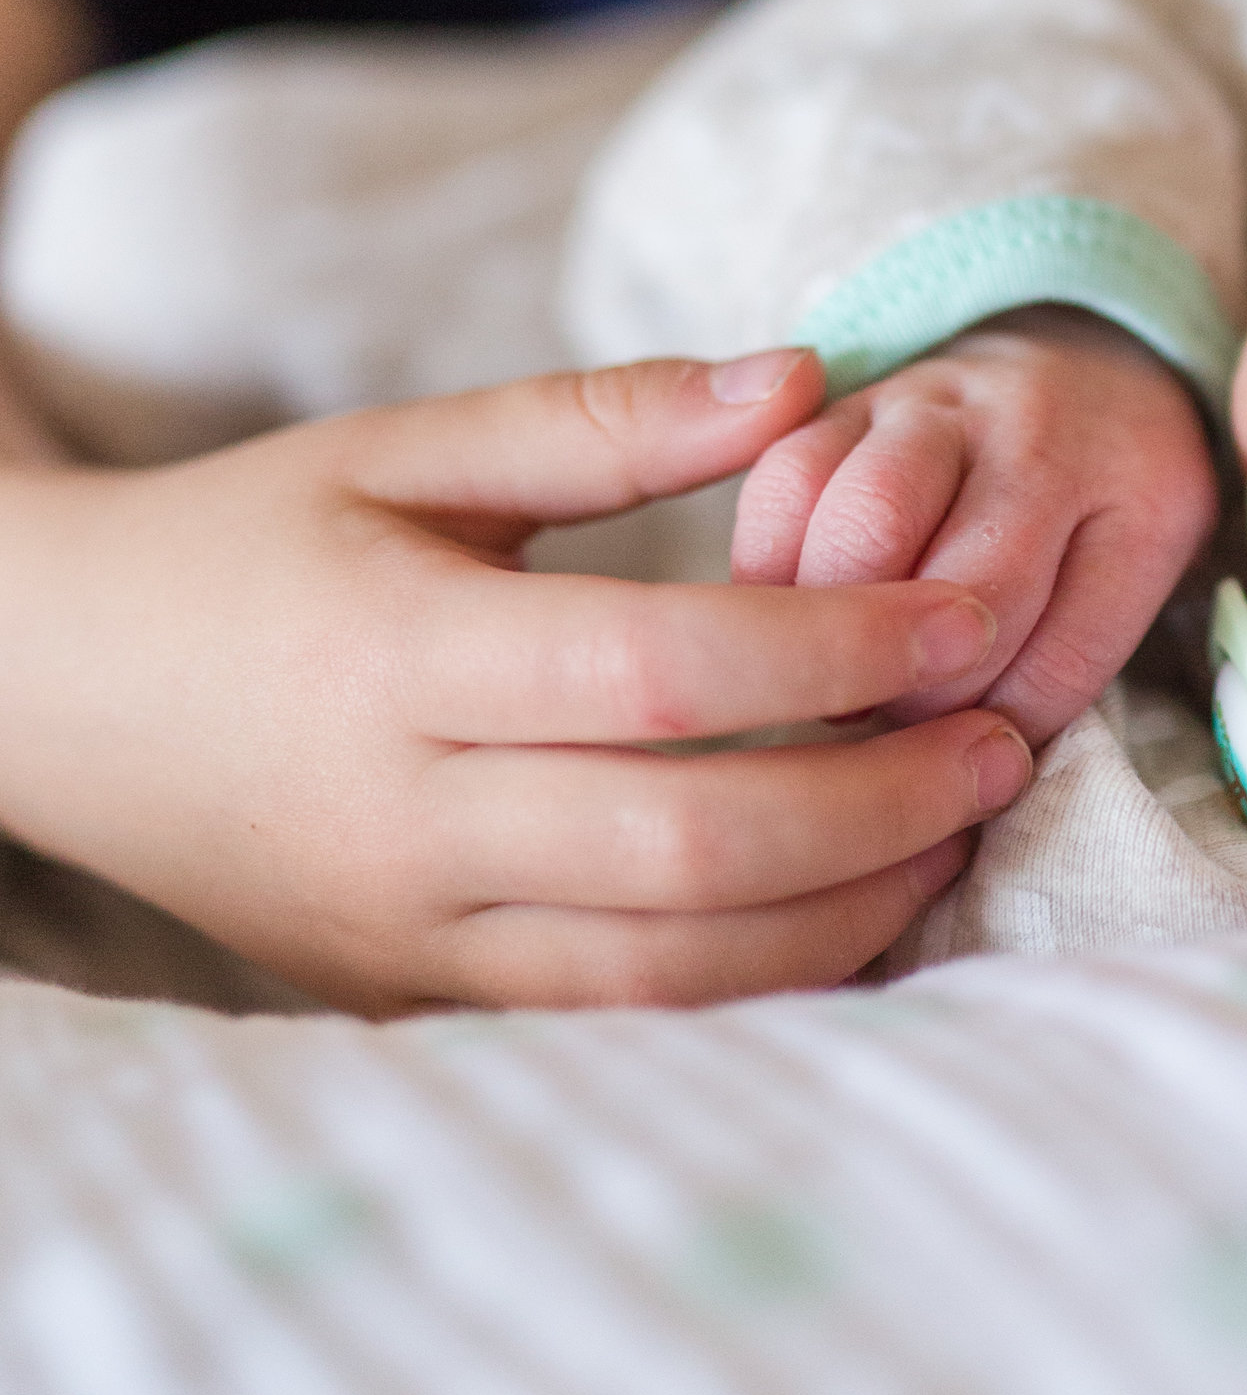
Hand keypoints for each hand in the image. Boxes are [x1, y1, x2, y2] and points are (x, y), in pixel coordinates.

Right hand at [0, 350, 1031, 1012]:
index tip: (968, 612)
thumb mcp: (405, 447)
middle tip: (1004, 741)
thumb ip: (609, 418)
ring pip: (669, 970)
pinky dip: (756, 979)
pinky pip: (616, 1021)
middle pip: (689, 847)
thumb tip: (807, 373)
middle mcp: (404, 822)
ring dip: (847, 912)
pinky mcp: (415, 999)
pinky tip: (857, 907)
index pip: (665, 674)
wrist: (56, 692)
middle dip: (880, 805)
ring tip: (958, 828)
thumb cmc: (250, 540)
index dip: (839, 650)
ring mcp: (405, 936)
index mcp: (401, 659)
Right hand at [731, 308, 1218, 745]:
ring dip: (837, 630)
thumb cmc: (1108, 496)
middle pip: (963, 583)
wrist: (1077, 355)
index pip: (1063, 653)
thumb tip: (958, 768)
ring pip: (863, 522)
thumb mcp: (1142, 572)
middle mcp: (1036, 432)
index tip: (976, 752)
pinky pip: (784, 482)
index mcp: (1138, 488)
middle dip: (918, 683)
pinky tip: (787, 618)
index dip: (1002, 729)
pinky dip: (771, 569)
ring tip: (838, 678)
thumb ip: (1068, 662)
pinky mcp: (844, 403)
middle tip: (897, 718)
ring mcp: (935, 405)